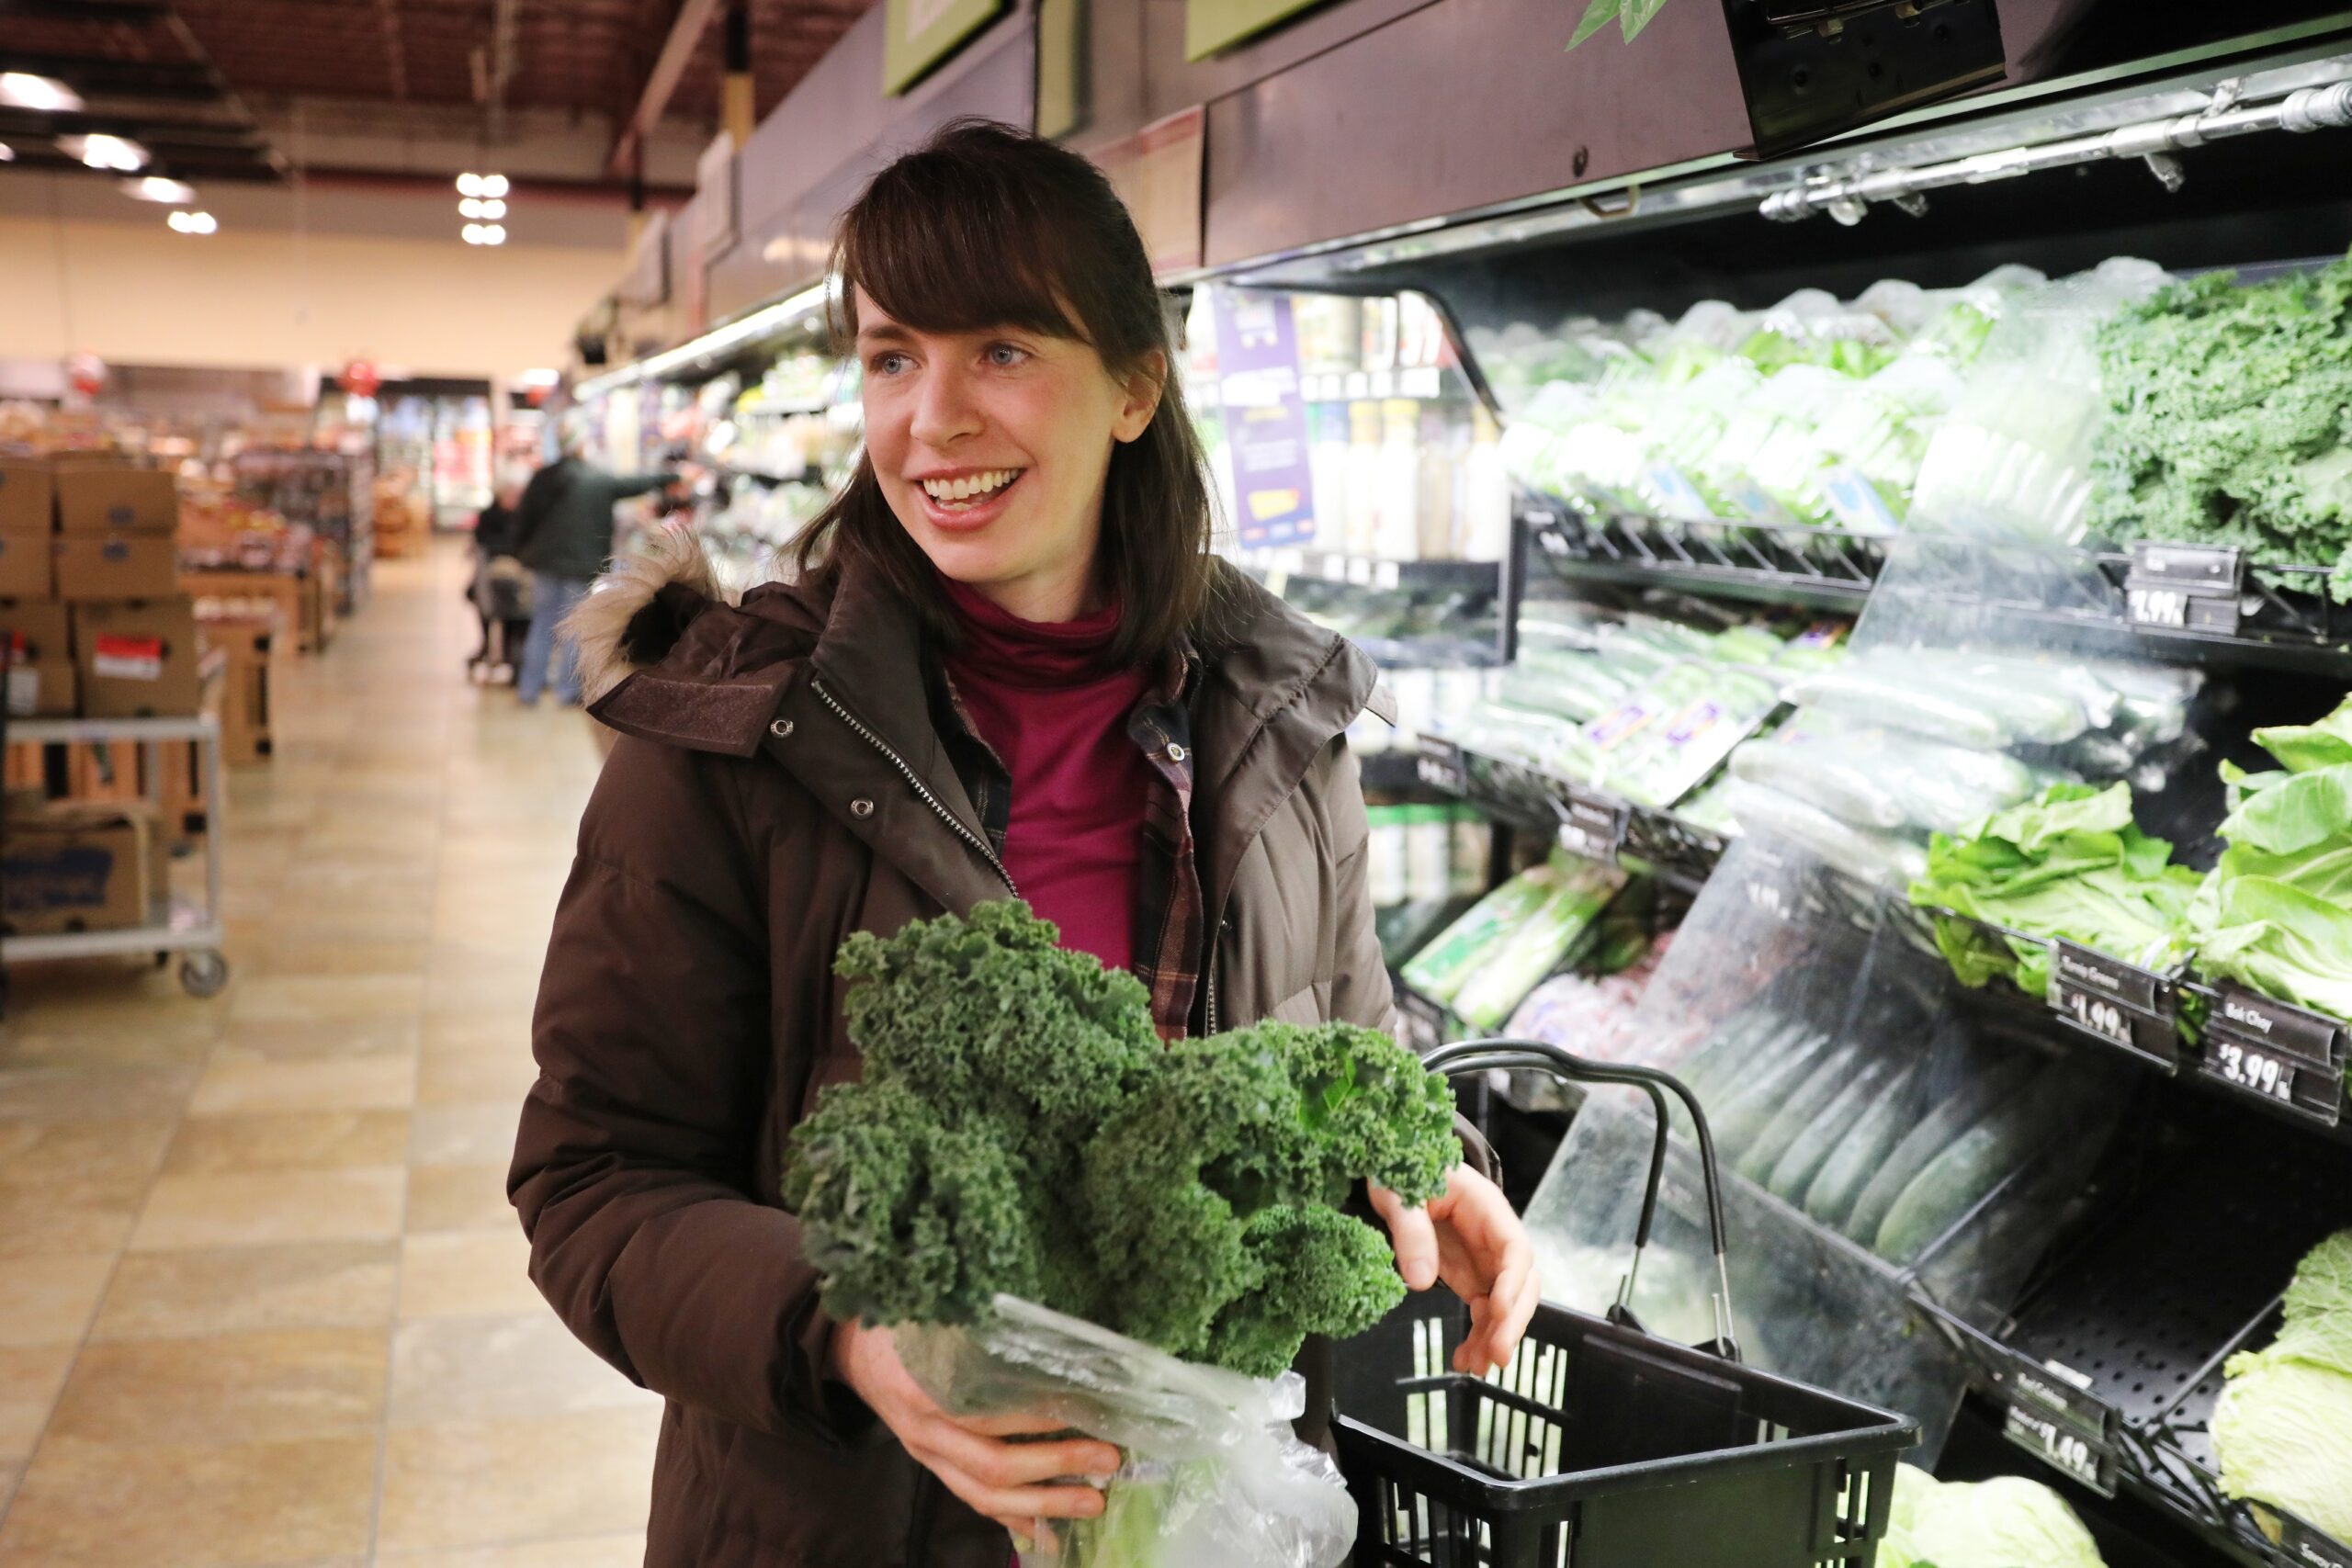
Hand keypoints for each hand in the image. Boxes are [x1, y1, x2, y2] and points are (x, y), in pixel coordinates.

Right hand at [830, 1318, 1119, 1540]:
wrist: (851, 1350)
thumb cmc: (899, 1325)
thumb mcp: (929, 1315)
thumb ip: (974, 1324)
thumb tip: (1042, 1325)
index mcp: (923, 1392)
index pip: (986, 1418)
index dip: (1036, 1419)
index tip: (1085, 1410)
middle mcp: (925, 1435)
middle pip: (993, 1468)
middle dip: (1055, 1466)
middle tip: (1108, 1458)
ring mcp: (928, 1457)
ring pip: (986, 1496)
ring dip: (1045, 1503)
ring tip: (1093, 1500)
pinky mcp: (934, 1467)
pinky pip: (974, 1501)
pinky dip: (1014, 1519)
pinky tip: (1049, 1530)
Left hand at [1370, 1164, 1538, 1376]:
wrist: (1394, 1168)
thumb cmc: (1401, 1170)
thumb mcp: (1399, 1194)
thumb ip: (1410, 1231)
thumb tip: (1419, 1282)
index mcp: (1486, 1207)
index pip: (1515, 1248)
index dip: (1512, 1281)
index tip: (1498, 1309)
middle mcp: (1494, 1237)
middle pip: (1520, 1282)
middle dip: (1512, 1321)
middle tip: (1496, 1355)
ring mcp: (1484, 1259)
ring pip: (1505, 1304)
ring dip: (1494, 1336)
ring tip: (1475, 1366)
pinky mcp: (1470, 1275)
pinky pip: (1483, 1310)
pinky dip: (1477, 1335)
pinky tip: (1464, 1358)